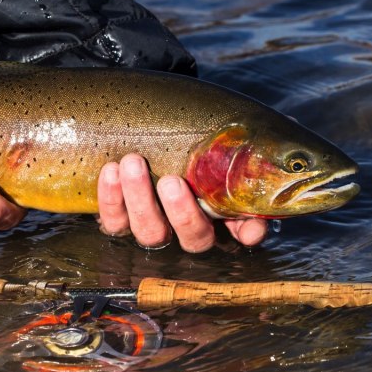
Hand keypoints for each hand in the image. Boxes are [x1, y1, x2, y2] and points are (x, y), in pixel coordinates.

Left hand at [97, 154, 267, 251]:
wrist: (150, 132)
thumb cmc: (195, 142)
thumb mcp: (223, 148)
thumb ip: (245, 165)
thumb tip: (260, 190)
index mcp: (217, 216)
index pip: (241, 233)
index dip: (244, 233)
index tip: (246, 227)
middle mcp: (185, 231)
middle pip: (191, 239)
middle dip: (181, 212)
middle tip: (172, 181)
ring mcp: (152, 227)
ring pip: (148, 232)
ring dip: (140, 198)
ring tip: (132, 162)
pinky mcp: (119, 221)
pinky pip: (113, 221)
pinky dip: (110, 197)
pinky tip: (111, 169)